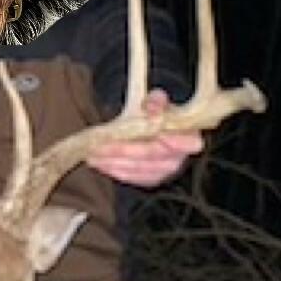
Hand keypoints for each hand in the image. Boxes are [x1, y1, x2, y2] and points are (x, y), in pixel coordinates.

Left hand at [84, 89, 202, 188]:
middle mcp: (178, 159)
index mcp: (188, 138)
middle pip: (150, 156)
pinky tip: (99, 163)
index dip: (167, 141)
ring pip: (137, 169)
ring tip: (92, 155)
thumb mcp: (158, 101)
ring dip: (113, 163)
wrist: (156, 129)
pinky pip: (130, 177)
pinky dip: (113, 170)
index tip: (146, 135)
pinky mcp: (150, 179)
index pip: (184, 143)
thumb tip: (151, 107)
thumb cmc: (160, 113)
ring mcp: (163, 172)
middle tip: (99, 146)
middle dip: (123, 151)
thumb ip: (156, 101)